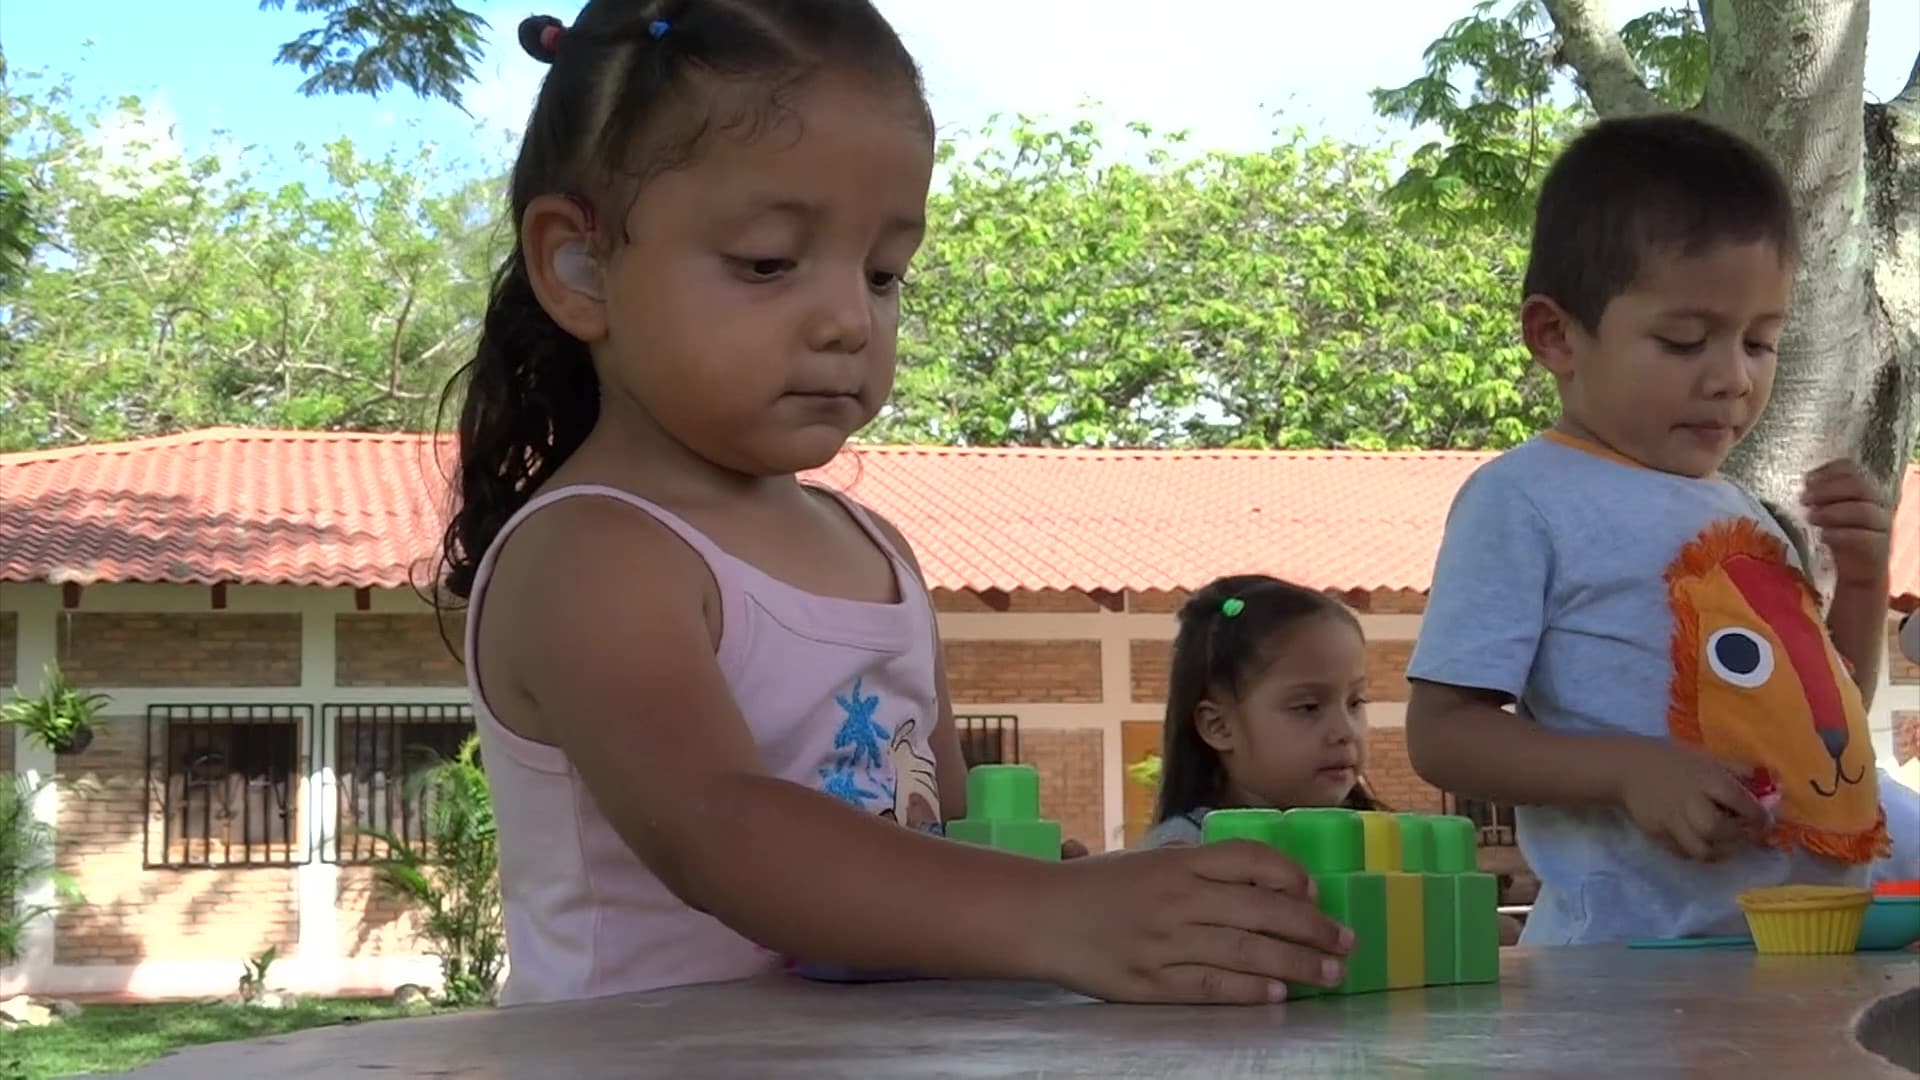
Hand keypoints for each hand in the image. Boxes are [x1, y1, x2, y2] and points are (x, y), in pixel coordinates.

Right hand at [1030, 841, 1352, 1004]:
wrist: (1041, 915)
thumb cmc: (1099, 886)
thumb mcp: (1151, 861)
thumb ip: (1201, 870)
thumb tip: (1268, 886)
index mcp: (1178, 862)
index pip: (1249, 859)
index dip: (1289, 874)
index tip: (1315, 892)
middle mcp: (1177, 897)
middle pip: (1261, 908)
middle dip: (1312, 926)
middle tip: (1345, 941)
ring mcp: (1165, 941)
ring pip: (1246, 950)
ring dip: (1297, 963)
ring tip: (1331, 972)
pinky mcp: (1151, 981)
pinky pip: (1212, 985)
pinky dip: (1249, 989)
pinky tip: (1279, 993)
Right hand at [1616, 740, 1766, 860]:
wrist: (1628, 768)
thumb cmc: (1674, 761)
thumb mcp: (1706, 760)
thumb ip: (1736, 775)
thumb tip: (1768, 791)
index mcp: (1705, 778)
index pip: (1738, 800)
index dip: (1758, 816)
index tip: (1765, 822)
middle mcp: (1688, 800)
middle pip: (1716, 829)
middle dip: (1734, 836)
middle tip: (1740, 833)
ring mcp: (1670, 819)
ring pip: (1699, 849)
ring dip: (1717, 851)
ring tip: (1721, 843)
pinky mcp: (1656, 833)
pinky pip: (1681, 852)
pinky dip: (1695, 852)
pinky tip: (1698, 841)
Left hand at [1802, 460, 1892, 588]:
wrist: (1858, 572)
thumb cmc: (1840, 537)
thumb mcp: (1828, 514)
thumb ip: (1821, 498)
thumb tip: (1805, 484)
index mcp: (1863, 490)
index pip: (1853, 470)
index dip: (1829, 471)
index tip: (1807, 479)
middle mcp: (1877, 503)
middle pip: (1860, 487)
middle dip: (1828, 490)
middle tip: (1804, 498)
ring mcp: (1881, 525)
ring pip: (1864, 511)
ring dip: (1833, 512)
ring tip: (1810, 517)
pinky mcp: (1879, 548)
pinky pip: (1865, 537)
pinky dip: (1841, 534)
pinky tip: (1823, 536)